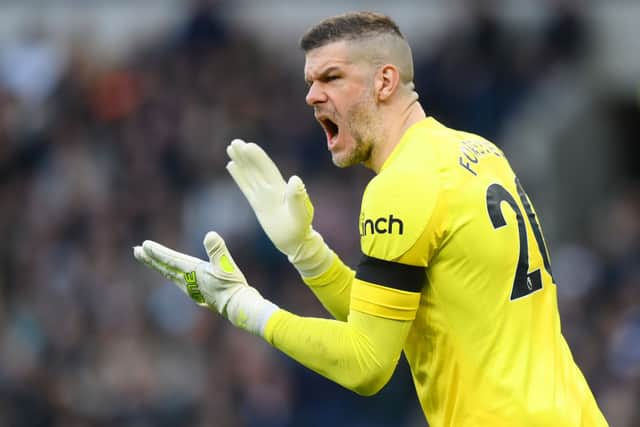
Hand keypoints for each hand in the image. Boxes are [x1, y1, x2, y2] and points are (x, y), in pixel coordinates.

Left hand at [133, 231, 278, 334]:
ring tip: (149, 260)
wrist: (237, 306)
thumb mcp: (226, 265)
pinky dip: (170, 274)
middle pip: (165, 268)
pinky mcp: (197, 292)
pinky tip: (172, 275)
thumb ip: (217, 250)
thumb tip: (210, 235)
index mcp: (192, 271)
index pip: (170, 259)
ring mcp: (191, 288)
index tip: (144, 246)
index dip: (157, 252)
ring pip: (170, 275)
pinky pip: (178, 281)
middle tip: (136, 251)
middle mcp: (187, 280)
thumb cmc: (232, 285)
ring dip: (158, 266)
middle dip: (150, 259)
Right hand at [226, 139, 313, 257]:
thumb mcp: (301, 211)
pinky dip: (239, 176)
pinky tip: (231, 166)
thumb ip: (297, 196)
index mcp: (281, 187)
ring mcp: (263, 195)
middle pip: (256, 168)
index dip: (258, 157)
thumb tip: (295, 179)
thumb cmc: (300, 226)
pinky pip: (246, 187)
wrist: (296, 240)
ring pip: (249, 175)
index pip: (267, 169)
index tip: (247, 146)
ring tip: (230, 148)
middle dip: (246, 155)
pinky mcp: (257, 204)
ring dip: (240, 162)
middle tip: (234, 142)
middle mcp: (271, 188)